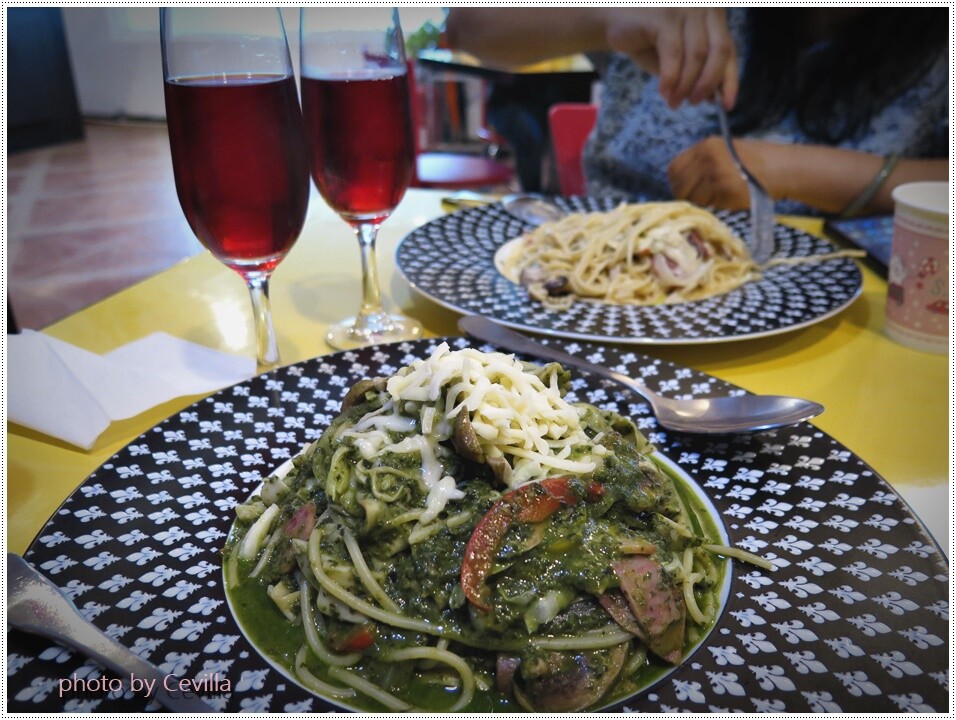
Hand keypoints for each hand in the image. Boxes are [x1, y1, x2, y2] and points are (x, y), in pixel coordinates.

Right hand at [603, 8, 737, 107]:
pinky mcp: (665, 16)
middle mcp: (705, 8)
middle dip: (707, 83)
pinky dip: (670, 78)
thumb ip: (695, 73)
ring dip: (685, 85)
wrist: (614, 21)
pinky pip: (674, 54)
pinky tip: (664, 91)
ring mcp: (686, 9)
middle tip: (693, 102)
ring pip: (697, 56)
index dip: (731, 80)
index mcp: (713, 17)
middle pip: (719, 51)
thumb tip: (711, 97)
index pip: (729, 50)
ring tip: (673, 102)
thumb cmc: (647, 40)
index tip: (727, 105)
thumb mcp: (677, 60)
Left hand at [668, 136, 768, 209]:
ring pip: (691, 199)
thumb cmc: (753, 163)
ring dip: (700, 203)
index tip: (685, 190)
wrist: (781, 168)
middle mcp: (707, 158)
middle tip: (700, 200)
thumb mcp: (724, 152)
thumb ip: (701, 164)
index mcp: (705, 146)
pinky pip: (708, 205)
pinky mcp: (724, 189)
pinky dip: (714, 207)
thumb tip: (679, 185)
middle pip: (679, 186)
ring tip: (717, 199)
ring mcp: (715, 173)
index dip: (677, 183)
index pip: (673, 169)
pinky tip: (727, 200)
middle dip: (686, 197)